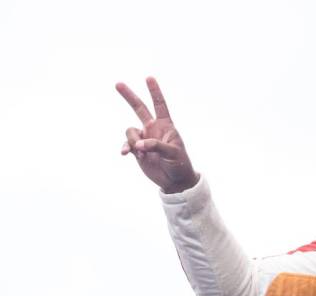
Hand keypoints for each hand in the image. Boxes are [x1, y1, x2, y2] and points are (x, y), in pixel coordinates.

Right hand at [116, 77, 197, 193]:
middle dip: (129, 96)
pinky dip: (126, 147)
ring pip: (130, 131)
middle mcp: (153, 129)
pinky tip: (126, 153)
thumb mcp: (173, 153)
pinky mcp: (137, 150)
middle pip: (139, 108)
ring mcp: (144, 138)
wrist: (174, 180)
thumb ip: (156, 146)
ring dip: (133, 141)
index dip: (155, 91)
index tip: (149, 77)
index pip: (160, 105)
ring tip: (143, 153)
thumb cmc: (179, 164)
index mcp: (166, 126)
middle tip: (118, 83)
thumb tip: (139, 145)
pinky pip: (127, 144)